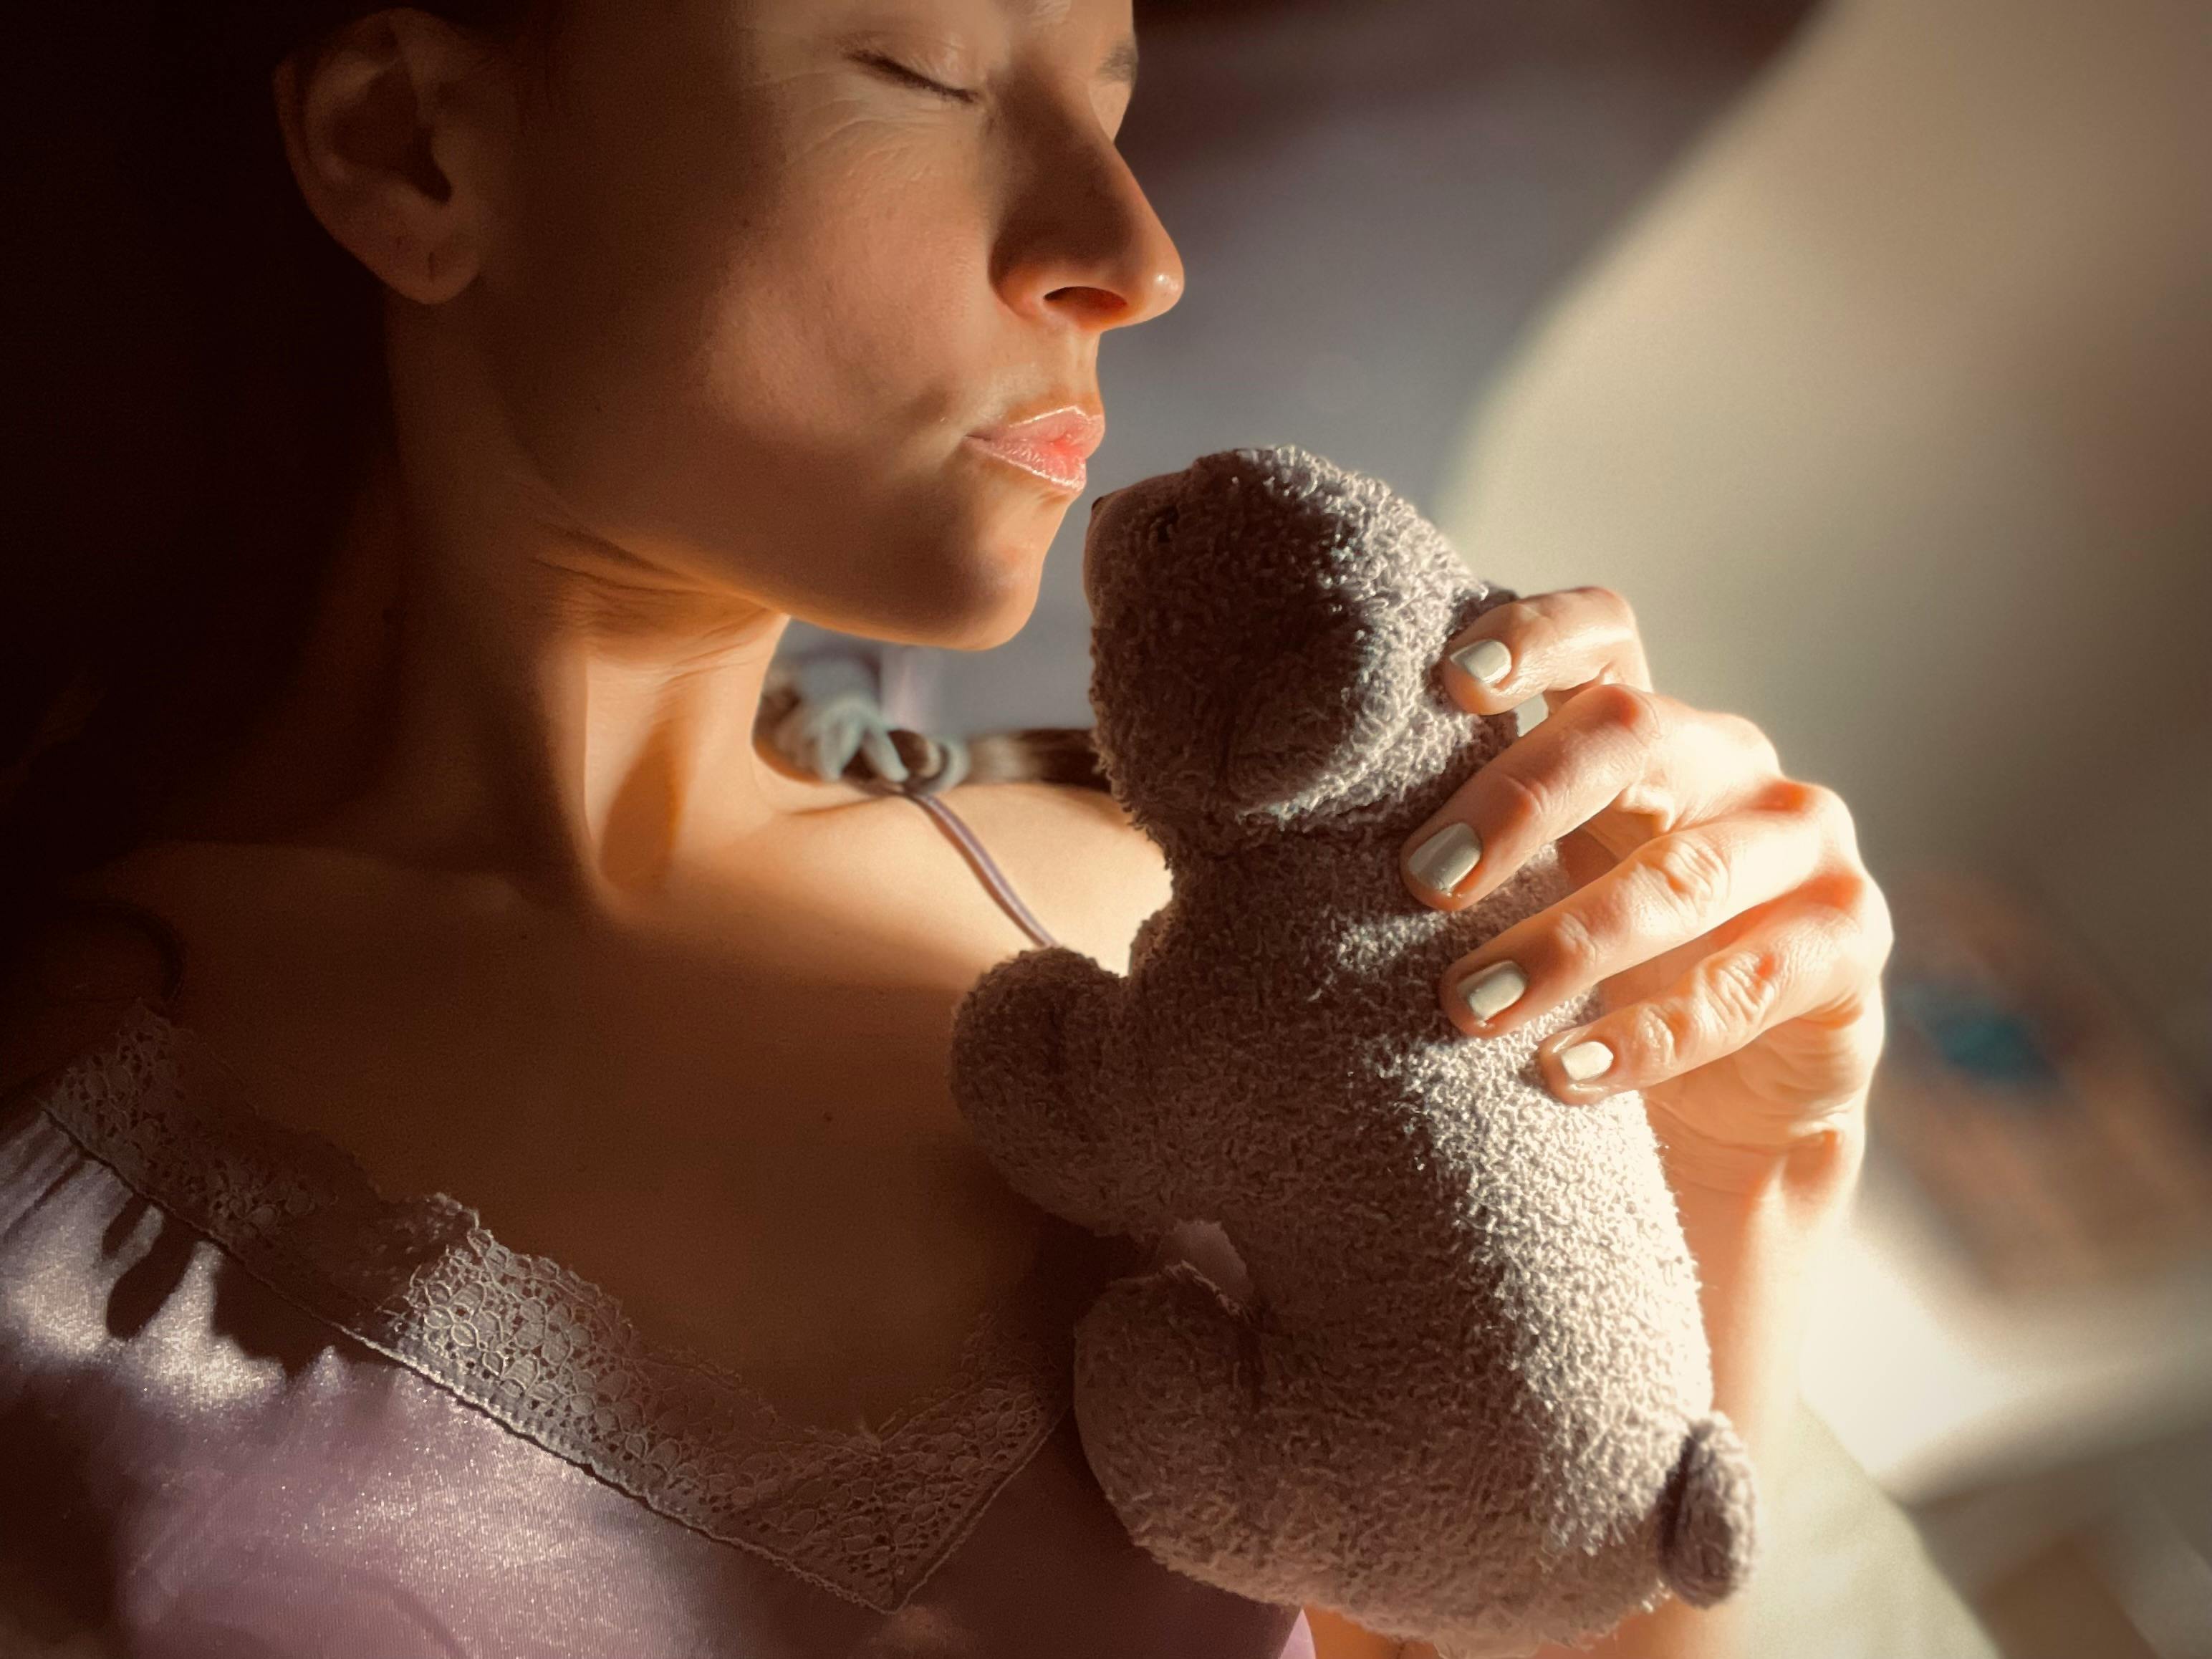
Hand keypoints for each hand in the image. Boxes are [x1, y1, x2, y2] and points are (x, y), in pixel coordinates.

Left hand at [1397, 587, 1891, 1192]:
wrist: (1711, 1118)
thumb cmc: (1581, 980)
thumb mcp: (1523, 895)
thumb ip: (1463, 841)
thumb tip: (1299, 821)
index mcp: (1641, 729)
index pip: (1602, 635)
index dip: (1535, 635)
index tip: (1450, 681)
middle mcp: (1728, 764)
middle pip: (1631, 734)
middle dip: (1516, 803)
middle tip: (1420, 881)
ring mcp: (1803, 845)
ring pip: (1683, 873)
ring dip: (1565, 942)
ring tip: (1466, 1006)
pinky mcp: (1849, 943)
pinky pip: (1749, 981)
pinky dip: (1647, 1035)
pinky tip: (1564, 1075)